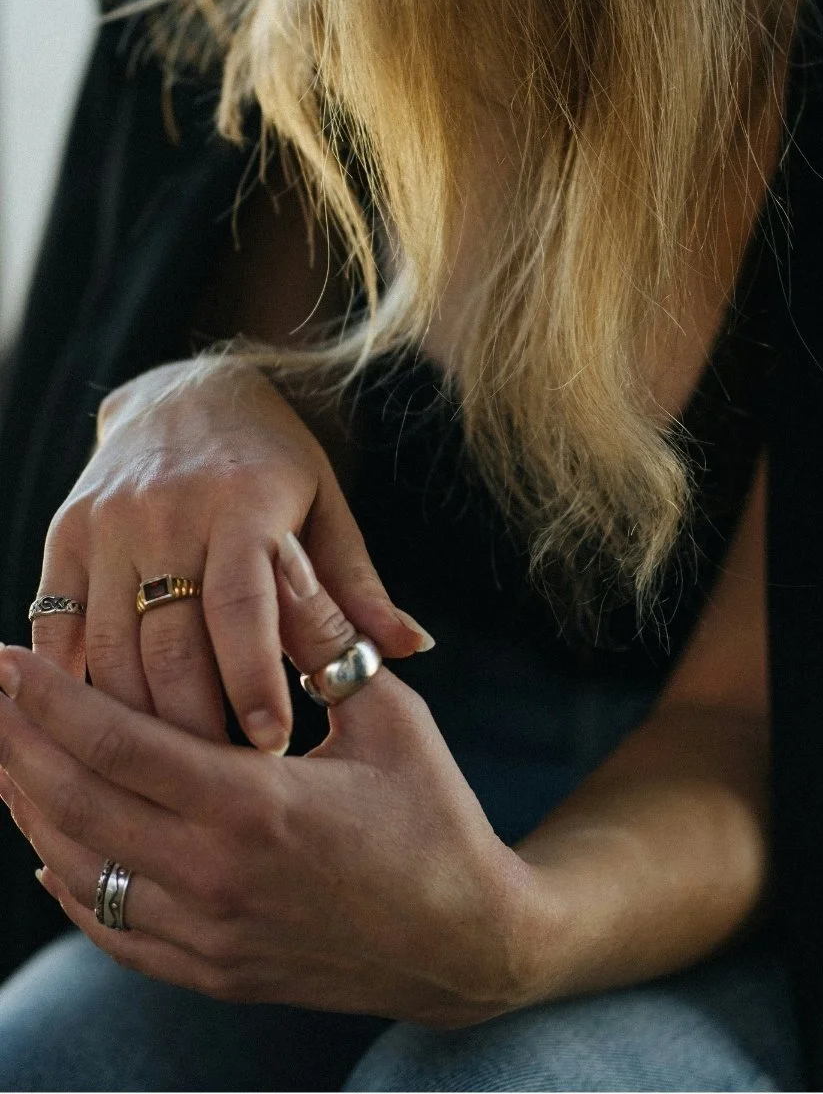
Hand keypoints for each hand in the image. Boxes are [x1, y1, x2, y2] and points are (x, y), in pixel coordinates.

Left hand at [0, 567, 537, 1023]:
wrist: (466, 941)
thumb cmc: (434, 814)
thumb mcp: (390, 715)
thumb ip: (324, 641)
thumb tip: (278, 561)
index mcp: (253, 805)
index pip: (116, 743)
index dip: (47, 698)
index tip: (0, 659)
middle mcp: (213, 877)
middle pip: (75, 806)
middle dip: (17, 744)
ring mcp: (207, 935)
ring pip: (79, 871)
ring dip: (30, 808)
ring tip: (5, 755)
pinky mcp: (212, 970)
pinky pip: (112, 929)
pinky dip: (68, 883)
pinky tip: (48, 848)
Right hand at [31, 358, 431, 752]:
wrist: (186, 391)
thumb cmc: (274, 461)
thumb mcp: (327, 507)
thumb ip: (355, 585)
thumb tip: (412, 647)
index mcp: (245, 502)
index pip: (245, 605)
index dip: (255, 680)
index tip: (272, 744)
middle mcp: (168, 511)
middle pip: (172, 643)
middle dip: (198, 724)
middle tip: (228, 782)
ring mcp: (108, 524)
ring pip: (111, 650)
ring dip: (140, 723)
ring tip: (177, 771)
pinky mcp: (64, 536)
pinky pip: (59, 631)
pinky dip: (74, 690)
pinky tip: (105, 736)